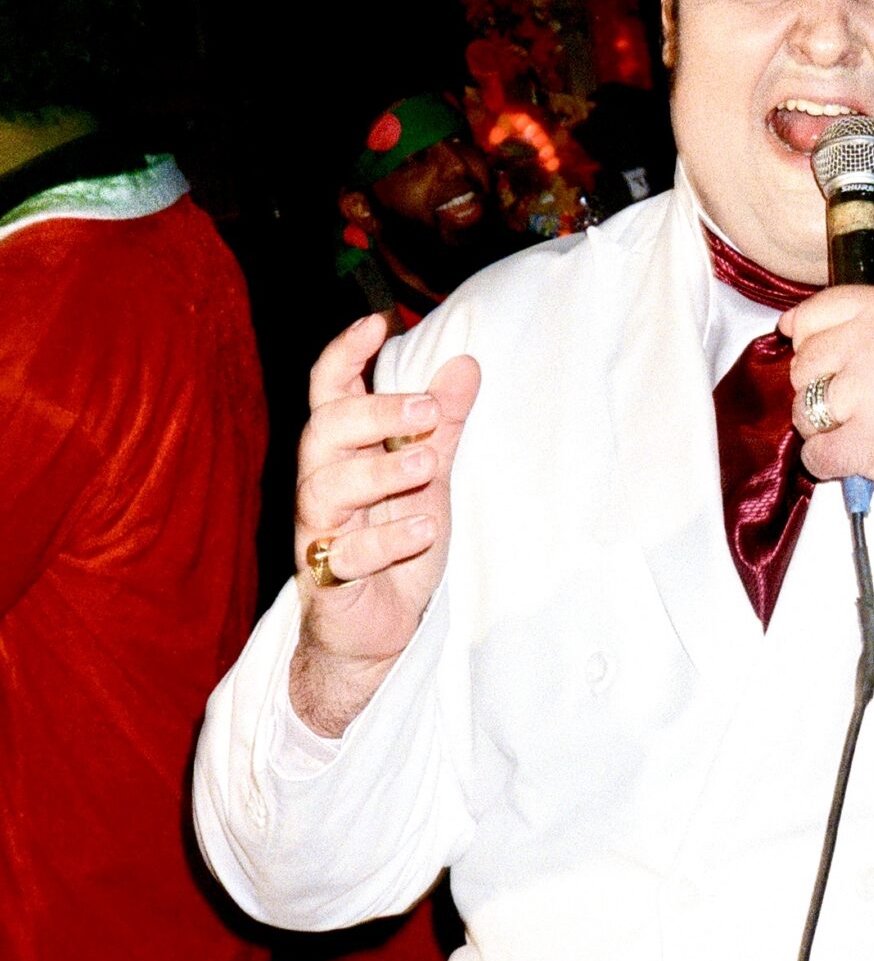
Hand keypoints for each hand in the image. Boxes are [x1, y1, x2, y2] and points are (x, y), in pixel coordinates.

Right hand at [289, 312, 481, 735]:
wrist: (379, 637)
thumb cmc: (398, 550)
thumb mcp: (430, 481)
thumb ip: (443, 426)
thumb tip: (465, 363)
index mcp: (345, 455)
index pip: (330, 392)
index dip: (344, 355)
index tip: (374, 323)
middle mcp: (323, 486)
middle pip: (324, 431)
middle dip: (372, 412)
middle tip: (426, 409)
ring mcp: (321, 534)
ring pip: (324, 488)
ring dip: (377, 471)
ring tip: (427, 465)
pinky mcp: (328, 582)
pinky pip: (343, 555)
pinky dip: (383, 539)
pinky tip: (422, 526)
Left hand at [781, 286, 873, 506]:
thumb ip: (848, 324)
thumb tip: (788, 325)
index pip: (809, 316)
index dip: (812, 345)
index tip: (837, 361)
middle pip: (801, 364)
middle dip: (821, 390)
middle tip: (865, 401)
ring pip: (802, 410)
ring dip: (826, 428)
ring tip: (867, 426)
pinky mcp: (868, 441)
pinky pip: (814, 453)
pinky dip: (831, 462)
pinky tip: (862, 453)